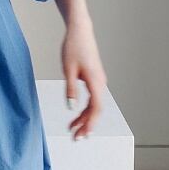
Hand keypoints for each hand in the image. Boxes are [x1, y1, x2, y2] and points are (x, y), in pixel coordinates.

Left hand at [62, 18, 105, 139]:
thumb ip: (70, 90)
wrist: (80, 31)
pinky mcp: (94, 79)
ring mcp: (98, 81)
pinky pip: (92, 99)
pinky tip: (75, 117)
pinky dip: (84, 109)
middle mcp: (100, 83)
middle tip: (76, 139)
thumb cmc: (73, 48)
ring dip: (84, 119)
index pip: (96, 109)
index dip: (90, 124)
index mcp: (95, 81)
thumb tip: (71, 108)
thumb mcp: (68, 70)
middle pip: (96, 110)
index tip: (82, 135)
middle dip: (86, 125)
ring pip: (94, 105)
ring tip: (73, 130)